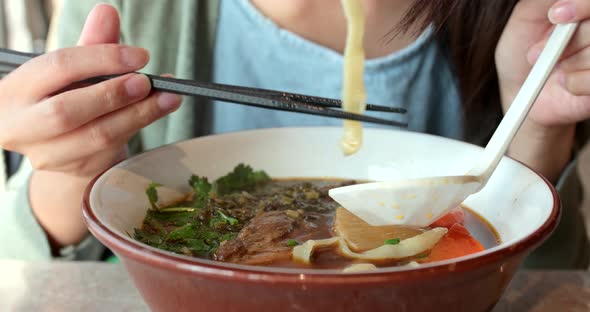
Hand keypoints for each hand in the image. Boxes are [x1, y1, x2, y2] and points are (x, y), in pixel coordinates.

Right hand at [0, 4, 181, 248]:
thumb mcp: (71, 70)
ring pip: (96, 136)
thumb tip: (107, 13)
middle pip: (67, 111)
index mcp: (14, 91)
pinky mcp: (74, 169)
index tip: (139, 55)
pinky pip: (112, 150)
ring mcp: (46, 154)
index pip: (58, 67)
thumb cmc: (63, 97)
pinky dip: (138, 128)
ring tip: (167, 98)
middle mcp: (21, 126)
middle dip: (113, 94)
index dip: (102, 58)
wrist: (57, 145)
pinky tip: (157, 111)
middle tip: (147, 81)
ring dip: (138, 115)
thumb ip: (91, 44)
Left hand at [495, 0, 589, 181]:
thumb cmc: (520, 49)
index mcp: (584, 11)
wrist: (516, 89)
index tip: (556, 16)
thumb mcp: (526, 16)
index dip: (582, 6)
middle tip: (537, 53)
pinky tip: (565, 82)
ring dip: (567, 64)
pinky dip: (573, 83)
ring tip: (554, 67)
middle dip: (567, 43)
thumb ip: (544, 0)